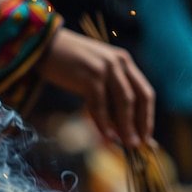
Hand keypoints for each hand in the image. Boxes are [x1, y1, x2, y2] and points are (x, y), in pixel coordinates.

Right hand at [38, 28, 154, 146]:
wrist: (45, 47)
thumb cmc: (67, 63)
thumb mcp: (93, 74)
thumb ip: (106, 93)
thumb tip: (115, 125)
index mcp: (123, 62)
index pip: (144, 92)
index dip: (147, 116)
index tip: (145, 135)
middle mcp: (119, 63)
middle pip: (138, 98)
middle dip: (140, 123)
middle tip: (138, 144)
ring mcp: (105, 69)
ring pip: (123, 103)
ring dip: (126, 126)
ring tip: (127, 144)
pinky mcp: (90, 77)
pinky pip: (100, 104)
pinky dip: (104, 122)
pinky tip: (106, 136)